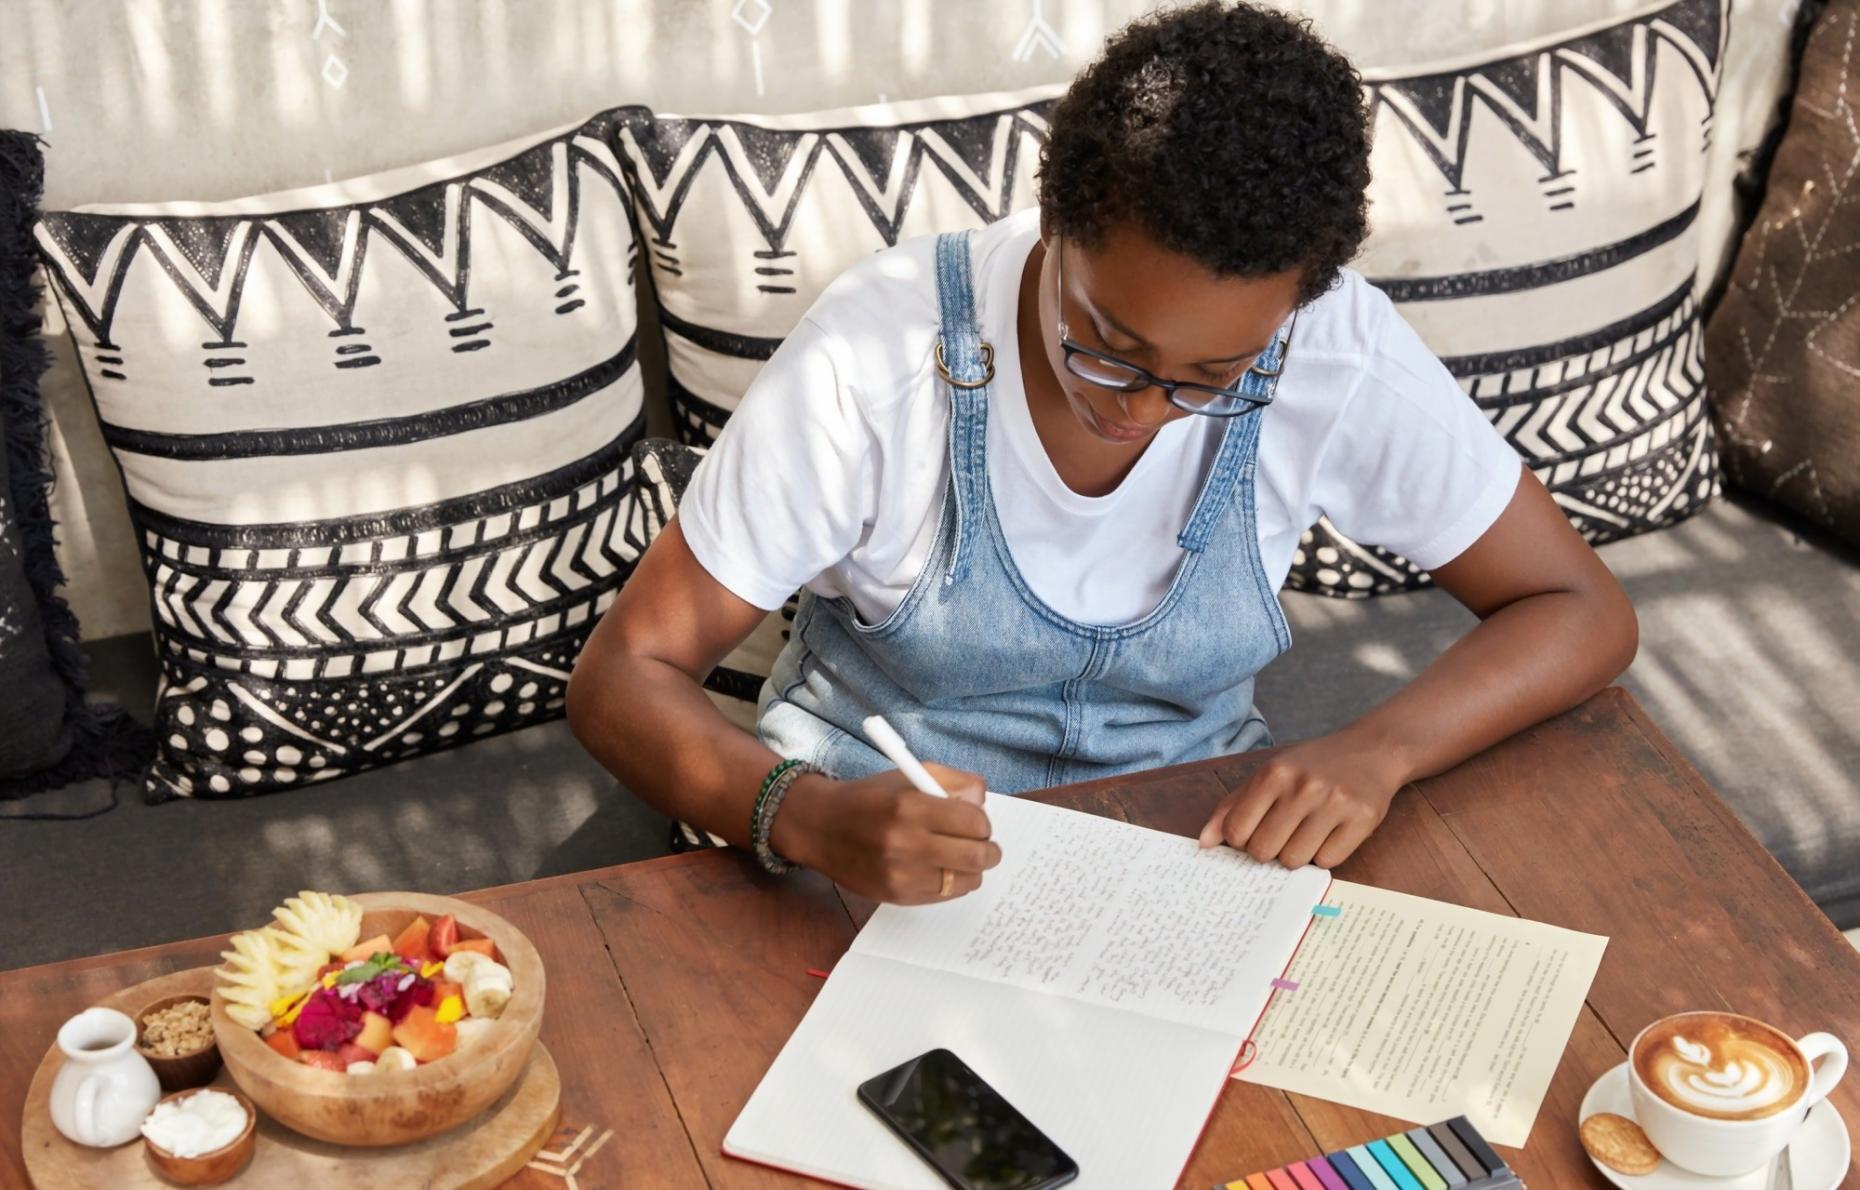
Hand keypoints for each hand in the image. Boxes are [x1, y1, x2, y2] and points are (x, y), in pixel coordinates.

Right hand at [772, 763, 1000, 904]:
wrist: (820, 827)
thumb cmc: (871, 798)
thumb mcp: (911, 774)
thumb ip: (955, 782)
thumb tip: (982, 805)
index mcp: (910, 805)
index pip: (974, 821)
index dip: (982, 822)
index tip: (977, 822)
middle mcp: (904, 842)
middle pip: (976, 856)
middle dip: (988, 851)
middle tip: (985, 846)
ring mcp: (899, 874)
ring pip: (964, 881)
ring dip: (971, 870)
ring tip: (960, 858)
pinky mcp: (895, 896)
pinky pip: (943, 896)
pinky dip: (951, 884)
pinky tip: (939, 869)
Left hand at [1196, 733, 1402, 868]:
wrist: (1372, 750)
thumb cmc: (1312, 766)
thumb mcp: (1269, 774)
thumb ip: (1232, 807)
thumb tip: (1204, 844)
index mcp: (1273, 773)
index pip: (1236, 831)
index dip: (1241, 840)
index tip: (1254, 831)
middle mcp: (1303, 787)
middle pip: (1263, 851)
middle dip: (1268, 850)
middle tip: (1283, 833)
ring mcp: (1334, 804)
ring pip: (1294, 861)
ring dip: (1296, 854)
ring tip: (1307, 832)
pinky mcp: (1362, 820)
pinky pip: (1327, 862)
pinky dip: (1323, 856)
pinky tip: (1329, 834)